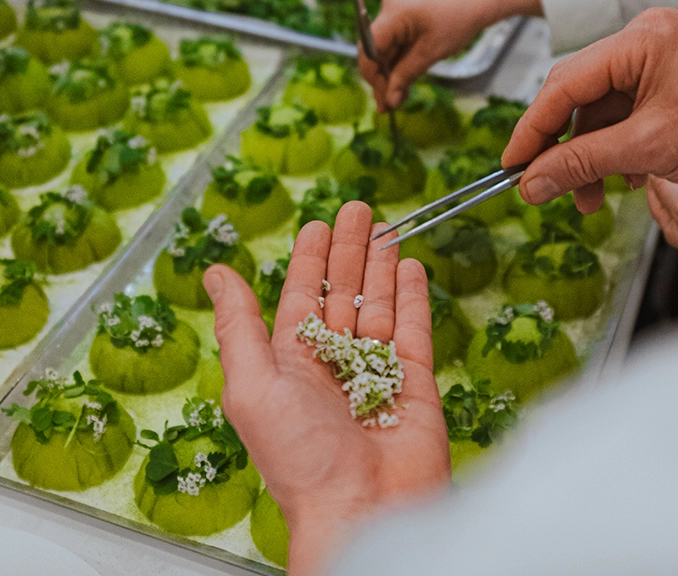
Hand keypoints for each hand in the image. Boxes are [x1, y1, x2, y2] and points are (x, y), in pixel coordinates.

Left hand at [204, 202, 449, 575]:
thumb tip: (215, 272)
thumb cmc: (298, 457)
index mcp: (292, 365)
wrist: (362, 514)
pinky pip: (414, 331)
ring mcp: (376, 374)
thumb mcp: (251, 384)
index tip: (319, 224)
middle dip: (350, 251)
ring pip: (378, 306)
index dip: (310, 260)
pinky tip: (410, 267)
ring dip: (381, 265)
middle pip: (343, 294)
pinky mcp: (415, 385)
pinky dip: (413, 297)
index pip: (303, 298)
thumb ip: (238, 324)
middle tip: (359, 209)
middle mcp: (333, 365)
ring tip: (387, 227)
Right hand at [358, 0, 541, 111]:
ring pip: (385, 48)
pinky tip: (403, 80)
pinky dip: (400, 60)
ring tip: (398, 98)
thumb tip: (390, 100)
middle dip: (382, 79)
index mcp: (392, 13)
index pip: (369, 50)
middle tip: (388, 106)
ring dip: (391, 72)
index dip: (374, 78)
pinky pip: (395, 41)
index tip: (383, 100)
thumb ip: (406, 76)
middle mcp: (389, 8)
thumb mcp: (431, 52)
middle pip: (375, 50)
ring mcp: (396, 10)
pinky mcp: (404, 14)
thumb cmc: (460, 19)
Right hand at [502, 8, 677, 214]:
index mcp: (643, 39)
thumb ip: (582, 163)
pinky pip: (620, 115)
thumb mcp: (650, 149)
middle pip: (578, 96)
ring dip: (589, 157)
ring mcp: (654, 60)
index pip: (565, 82)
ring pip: (597, 111)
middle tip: (543, 186)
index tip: (512, 163)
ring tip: (589, 196)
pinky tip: (623, 177)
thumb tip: (533, 181)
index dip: (532, 127)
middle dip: (564, 149)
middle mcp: (645, 41)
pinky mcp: (662, 82)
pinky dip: (614, 149)